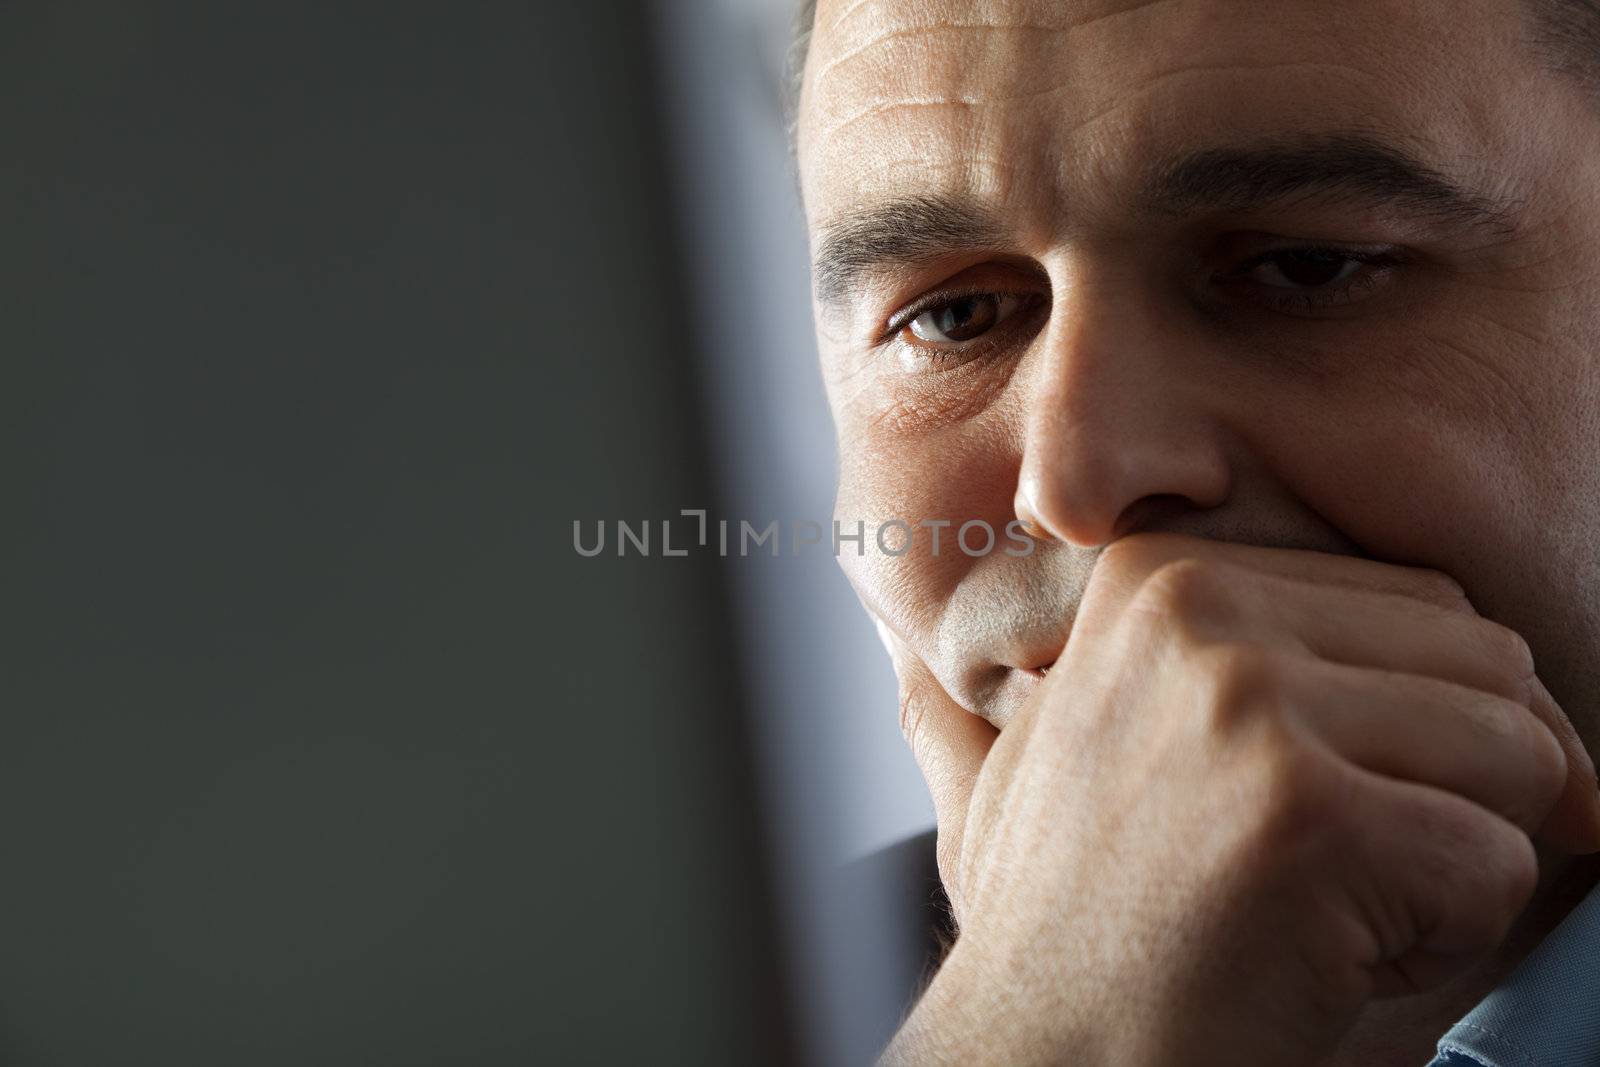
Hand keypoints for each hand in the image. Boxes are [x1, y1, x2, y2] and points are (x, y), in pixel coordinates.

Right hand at [879, 532, 1599, 1065]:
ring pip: (1517, 753)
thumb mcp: (1135, 722)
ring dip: (1454, 859)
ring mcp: (1251, 707)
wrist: (1033, 1044)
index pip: (1420, 600)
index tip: (1349, 806)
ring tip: (1327, 906)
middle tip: (1342, 869)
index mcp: (1162, 576)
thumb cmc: (1092, 909)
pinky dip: (1445, 939)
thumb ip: (1265, 655)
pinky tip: (1327, 957)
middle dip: (1462, 784)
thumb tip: (1495, 654)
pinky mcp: (1311, 817)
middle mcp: (1201, 611)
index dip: (1426, 723)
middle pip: (1486, 663)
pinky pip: (1499, 864)